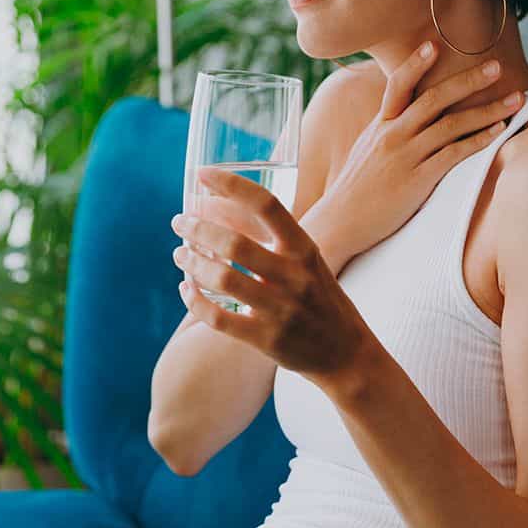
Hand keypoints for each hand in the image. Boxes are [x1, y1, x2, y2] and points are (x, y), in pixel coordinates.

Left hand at [170, 165, 371, 386]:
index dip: (231, 184)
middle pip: (233, 243)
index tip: (201, 173)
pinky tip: (186, 289)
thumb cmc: (321, 298)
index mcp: (304, 249)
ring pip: (221, 278)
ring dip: (192, 262)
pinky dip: (194, 301)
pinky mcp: (266, 339)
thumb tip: (221, 208)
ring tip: (179, 253)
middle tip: (179, 222)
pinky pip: (218, 318)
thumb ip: (274, 238)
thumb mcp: (308, 261)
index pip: (266, 204)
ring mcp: (281, 310)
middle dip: (197, 228)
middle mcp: (294, 276)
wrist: (348, 354)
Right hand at [319, 42, 523, 263]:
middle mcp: (392, 134)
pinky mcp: (417, 180)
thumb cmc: (356, 189)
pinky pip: (453, 154)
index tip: (435, 44)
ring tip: (515, 99)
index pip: (397, 85)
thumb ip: (388, 131)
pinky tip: (499, 132)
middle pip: (434, 99)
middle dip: (469, 81)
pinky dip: (479, 140)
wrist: (339, 221)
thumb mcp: (367, 151)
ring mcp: (405, 156)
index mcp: (380, 125)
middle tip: (497, 67)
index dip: (416, 64)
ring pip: (451, 124)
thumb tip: (406, 118)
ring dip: (487, 110)